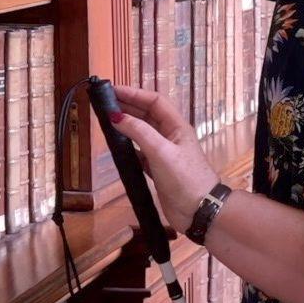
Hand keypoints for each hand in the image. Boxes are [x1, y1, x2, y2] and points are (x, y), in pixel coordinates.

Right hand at [106, 84, 217, 227]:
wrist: (199, 211)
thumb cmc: (184, 178)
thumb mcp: (161, 152)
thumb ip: (139, 132)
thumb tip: (116, 116)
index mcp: (177, 126)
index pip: (155, 101)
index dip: (134, 94)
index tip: (112, 91)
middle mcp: (171, 136)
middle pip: (147, 114)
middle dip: (128, 106)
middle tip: (104, 103)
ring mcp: (164, 153)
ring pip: (143, 132)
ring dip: (127, 125)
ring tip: (107, 120)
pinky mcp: (158, 169)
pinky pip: (140, 151)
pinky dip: (128, 146)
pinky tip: (116, 145)